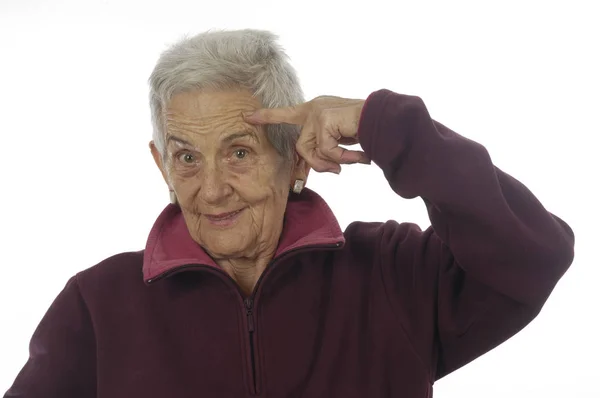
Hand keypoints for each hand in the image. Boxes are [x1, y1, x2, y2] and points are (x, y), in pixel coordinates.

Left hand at [243, 96, 369, 173]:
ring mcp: (317, 112)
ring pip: (309, 150)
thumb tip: (328, 168)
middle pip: (300, 146)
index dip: (267, 116)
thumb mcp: (342, 139)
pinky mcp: (322, 119)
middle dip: (318, 163)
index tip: (247, 116)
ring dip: (331, 161)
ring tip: (353, 160)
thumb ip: (327, 148)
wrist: (385, 120)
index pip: (286, 113)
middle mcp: (314, 108)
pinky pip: (325, 151)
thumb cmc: (368, 129)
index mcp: (316, 109)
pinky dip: (342, 158)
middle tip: (337, 171)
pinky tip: (358, 155)